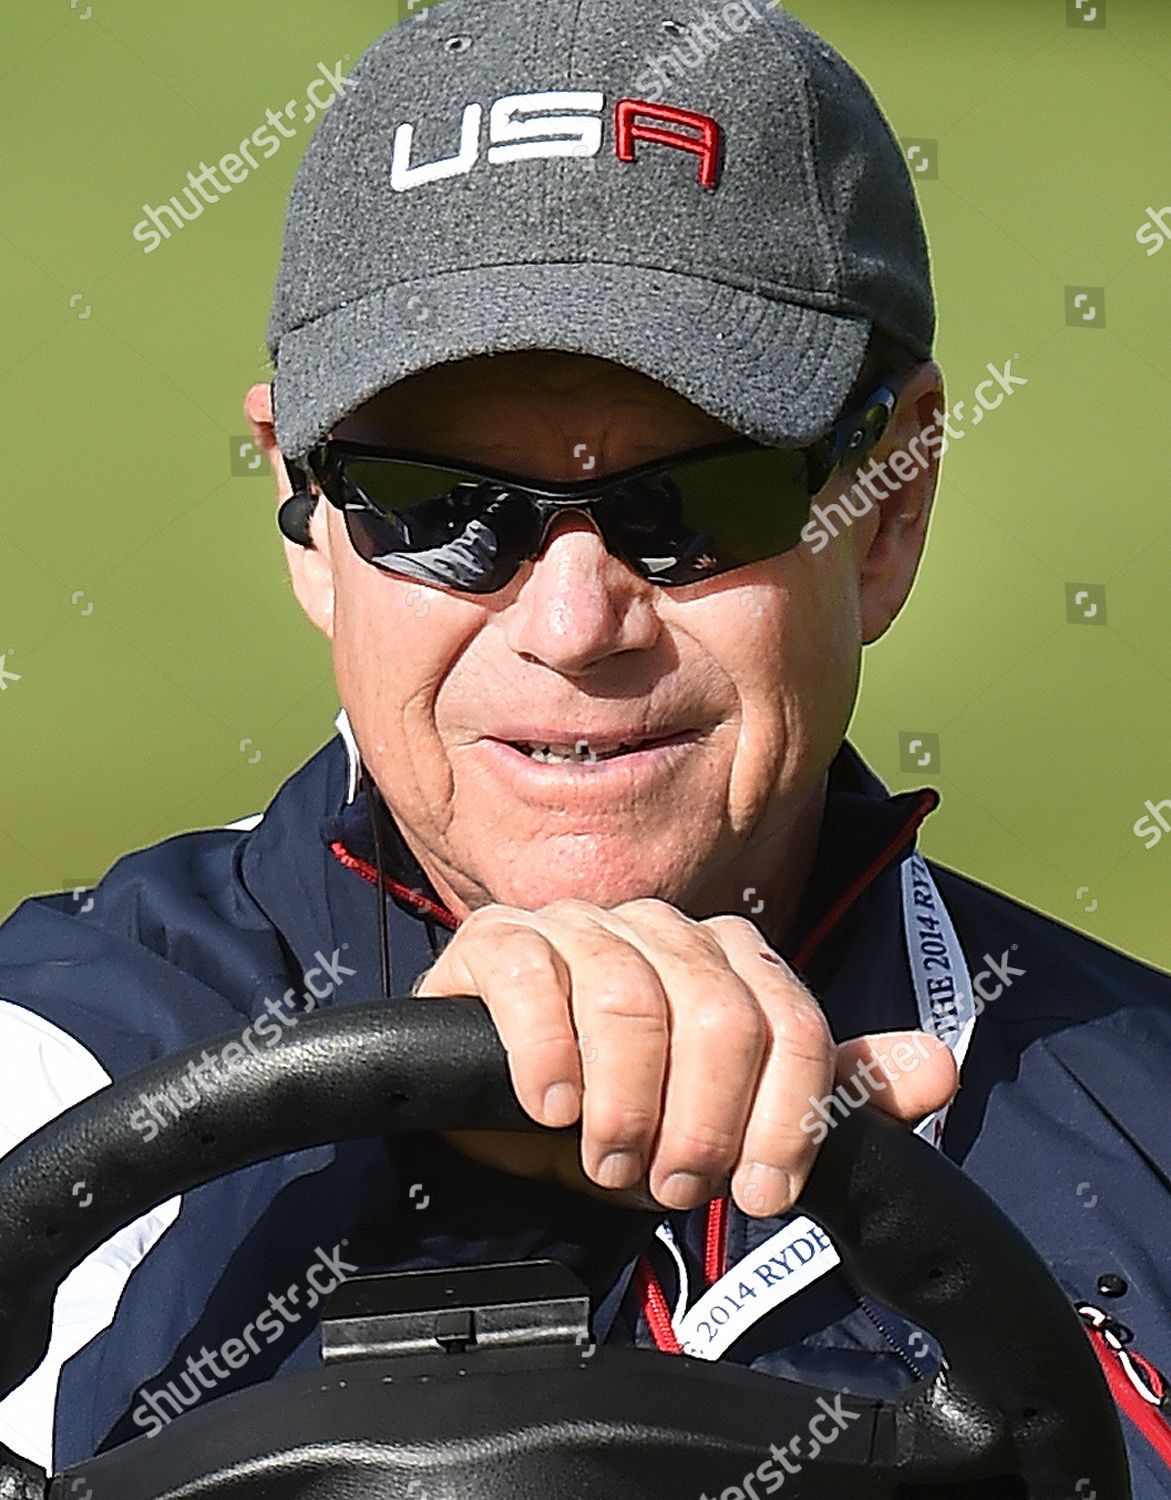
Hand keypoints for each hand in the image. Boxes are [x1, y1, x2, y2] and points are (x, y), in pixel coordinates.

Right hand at [415, 898, 957, 1217]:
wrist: (509, 1108)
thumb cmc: (634, 1108)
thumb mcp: (734, 1118)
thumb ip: (829, 1091)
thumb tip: (939, 1068)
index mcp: (733, 957)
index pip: (793, 1024)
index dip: (787, 1117)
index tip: (762, 1192)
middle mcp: (664, 928)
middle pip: (719, 1016)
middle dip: (703, 1122)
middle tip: (674, 1186)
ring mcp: (580, 925)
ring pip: (630, 999)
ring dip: (626, 1105)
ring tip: (609, 1160)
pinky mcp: (501, 938)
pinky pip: (534, 980)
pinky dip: (548, 1053)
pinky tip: (551, 1105)